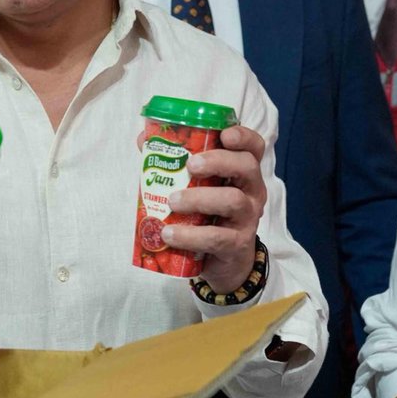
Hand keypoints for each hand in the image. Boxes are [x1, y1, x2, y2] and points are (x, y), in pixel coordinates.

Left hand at [161, 125, 267, 293]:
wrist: (224, 261)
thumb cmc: (209, 216)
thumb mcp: (198, 188)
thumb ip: (175, 163)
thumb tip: (142, 140)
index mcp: (243, 173)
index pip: (254, 147)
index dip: (243, 136)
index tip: (224, 135)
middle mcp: (252, 192)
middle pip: (246, 166)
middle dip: (218, 161)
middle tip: (191, 166)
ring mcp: (247, 219)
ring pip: (232, 200)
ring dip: (199, 198)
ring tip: (173, 201)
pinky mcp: (237, 245)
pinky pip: (217, 237)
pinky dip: (190, 235)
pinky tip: (169, 233)